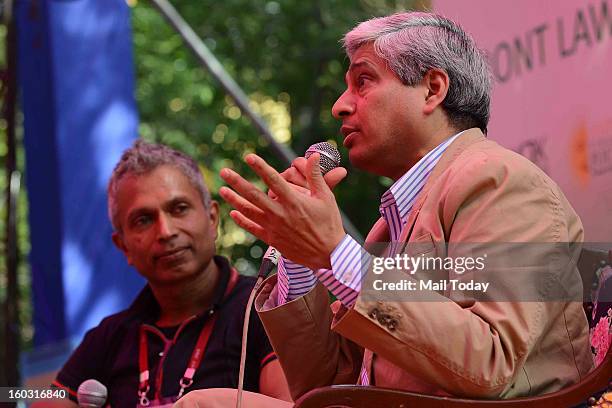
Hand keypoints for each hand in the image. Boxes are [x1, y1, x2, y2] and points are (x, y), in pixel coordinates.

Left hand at [219, 153, 345, 269]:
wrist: (329, 254)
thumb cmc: (329, 224)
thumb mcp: (326, 197)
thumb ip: (315, 175)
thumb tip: (312, 155)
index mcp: (294, 201)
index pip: (273, 180)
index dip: (260, 167)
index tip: (249, 157)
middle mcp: (281, 213)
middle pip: (254, 195)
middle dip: (237, 182)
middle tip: (224, 171)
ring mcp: (274, 227)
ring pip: (249, 211)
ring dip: (234, 200)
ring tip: (221, 190)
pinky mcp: (272, 239)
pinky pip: (253, 228)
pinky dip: (242, 220)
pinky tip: (233, 213)